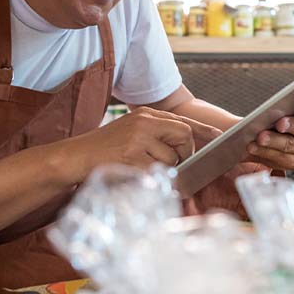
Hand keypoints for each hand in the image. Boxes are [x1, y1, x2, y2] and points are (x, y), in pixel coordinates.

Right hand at [64, 107, 222, 180]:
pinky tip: (135, 174)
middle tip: (173, 163)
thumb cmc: (103, 149)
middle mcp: (144, 123)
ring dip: (163, 169)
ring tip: (141, 167)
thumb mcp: (130, 132)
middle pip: (184, 137)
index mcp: (145, 115)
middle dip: (185, 153)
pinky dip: (152, 178)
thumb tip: (184, 147)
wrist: (74, 156)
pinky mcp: (132, 157)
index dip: (203, 130)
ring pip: (171, 159)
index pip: (182, 121)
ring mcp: (138, 139)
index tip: (219, 136)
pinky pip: (157, 172)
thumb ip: (155, 135)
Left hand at [246, 102, 293, 170]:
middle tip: (279, 123)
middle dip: (290, 126)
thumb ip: (290, 106)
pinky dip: (264, 152)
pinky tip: (253, 147)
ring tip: (259, 137)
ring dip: (273, 142)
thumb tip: (276, 104)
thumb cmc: (289, 116)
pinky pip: (279, 159)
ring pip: (289, 146)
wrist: (284, 135)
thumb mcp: (293, 109)